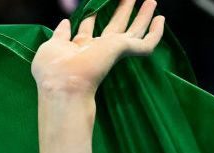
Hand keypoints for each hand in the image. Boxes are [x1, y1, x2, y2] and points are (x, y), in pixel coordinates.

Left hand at [32, 0, 163, 97]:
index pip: (88, 30)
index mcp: (80, 49)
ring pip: (134, 31)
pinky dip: (156, 32)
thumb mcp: (52, 46)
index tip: (93, 7)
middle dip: (123, 11)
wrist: (64, 83)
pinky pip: (146, 43)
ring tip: (151, 1)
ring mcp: (113, 51)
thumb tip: (65, 21)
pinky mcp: (124, 51)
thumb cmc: (53, 70)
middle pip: (115, 26)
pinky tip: (161, 20)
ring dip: (142, 15)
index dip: (90, 18)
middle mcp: (99, 50)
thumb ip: (60, 34)